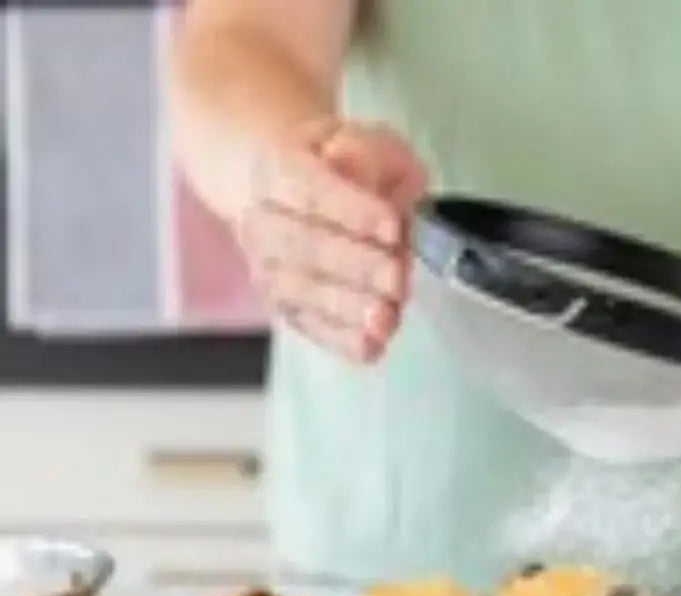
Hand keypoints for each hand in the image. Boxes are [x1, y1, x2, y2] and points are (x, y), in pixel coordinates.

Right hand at [238, 118, 427, 362]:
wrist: (287, 189)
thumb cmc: (339, 163)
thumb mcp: (362, 139)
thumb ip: (368, 155)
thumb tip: (362, 177)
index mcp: (277, 169)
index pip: (311, 190)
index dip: (352, 210)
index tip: (392, 226)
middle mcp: (262, 223)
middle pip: (305, 247)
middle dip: (355, 267)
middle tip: (396, 279)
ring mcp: (269, 270)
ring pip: (303, 292)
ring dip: (347, 309)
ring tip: (386, 319)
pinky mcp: (285, 306)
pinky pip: (309, 326)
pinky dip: (340, 340)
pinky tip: (371, 348)